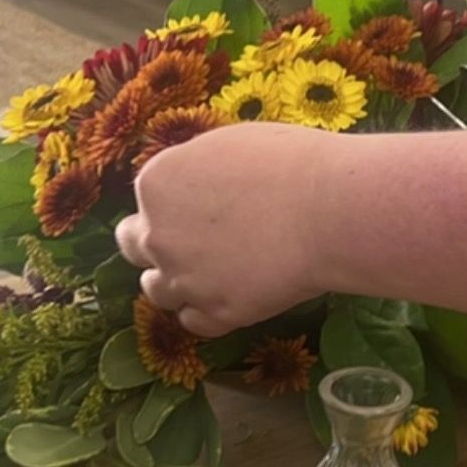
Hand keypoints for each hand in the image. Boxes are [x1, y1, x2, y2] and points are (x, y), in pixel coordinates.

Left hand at [115, 124, 335, 335]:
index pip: (147, 200)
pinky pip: (194, 321)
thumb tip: (192, 185)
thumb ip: (194, 169)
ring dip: (178, 282)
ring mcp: (184, 280)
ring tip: (214, 271)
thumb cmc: (289, 163)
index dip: (172, 203)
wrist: (331, 210)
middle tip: (193, 241)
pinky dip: (207, 311)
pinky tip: (231, 295)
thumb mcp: (227, 145)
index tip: (201, 205)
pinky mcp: (216, 314)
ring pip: (158, 291)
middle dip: (157, 244)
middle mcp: (157, 235)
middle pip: (136, 248)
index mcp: (156, 184)